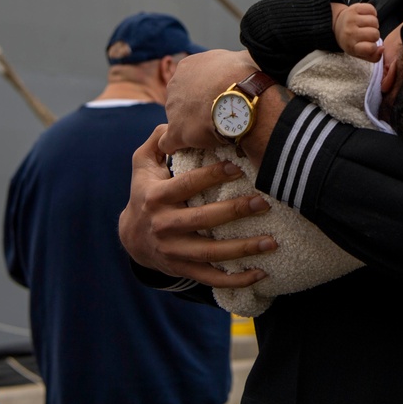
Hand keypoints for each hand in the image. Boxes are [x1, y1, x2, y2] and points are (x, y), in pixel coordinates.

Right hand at [118, 127, 276, 286]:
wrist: (131, 238)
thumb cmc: (145, 192)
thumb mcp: (141, 164)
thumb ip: (157, 141)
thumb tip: (173, 123)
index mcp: (156, 197)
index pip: (188, 184)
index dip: (213, 175)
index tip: (238, 167)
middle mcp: (164, 225)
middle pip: (204, 220)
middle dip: (236, 211)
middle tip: (265, 203)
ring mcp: (173, 252)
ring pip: (212, 253)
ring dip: (244, 249)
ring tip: (271, 242)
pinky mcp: (182, 270)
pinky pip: (211, 279)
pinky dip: (236, 279)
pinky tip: (261, 273)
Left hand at [164, 49, 257, 149]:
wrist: (241, 97)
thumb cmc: (245, 76)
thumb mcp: (241, 58)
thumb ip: (234, 61)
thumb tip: (242, 62)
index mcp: (188, 66)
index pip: (190, 81)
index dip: (203, 92)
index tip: (216, 99)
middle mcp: (175, 84)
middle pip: (182, 100)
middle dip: (195, 108)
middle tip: (215, 116)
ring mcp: (172, 109)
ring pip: (177, 120)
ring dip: (189, 127)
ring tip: (210, 135)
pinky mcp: (176, 132)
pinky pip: (167, 142)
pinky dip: (176, 146)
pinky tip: (186, 150)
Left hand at [333, 2, 381, 62]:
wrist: (337, 25)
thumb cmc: (352, 41)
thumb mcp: (360, 54)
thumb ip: (374, 57)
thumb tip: (382, 48)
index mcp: (351, 46)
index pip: (370, 48)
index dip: (374, 47)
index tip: (370, 45)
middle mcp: (350, 33)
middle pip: (375, 34)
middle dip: (375, 35)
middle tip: (369, 34)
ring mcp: (351, 19)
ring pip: (374, 21)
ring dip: (374, 24)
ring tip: (368, 26)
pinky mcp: (354, 8)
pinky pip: (372, 9)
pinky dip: (372, 13)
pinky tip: (367, 17)